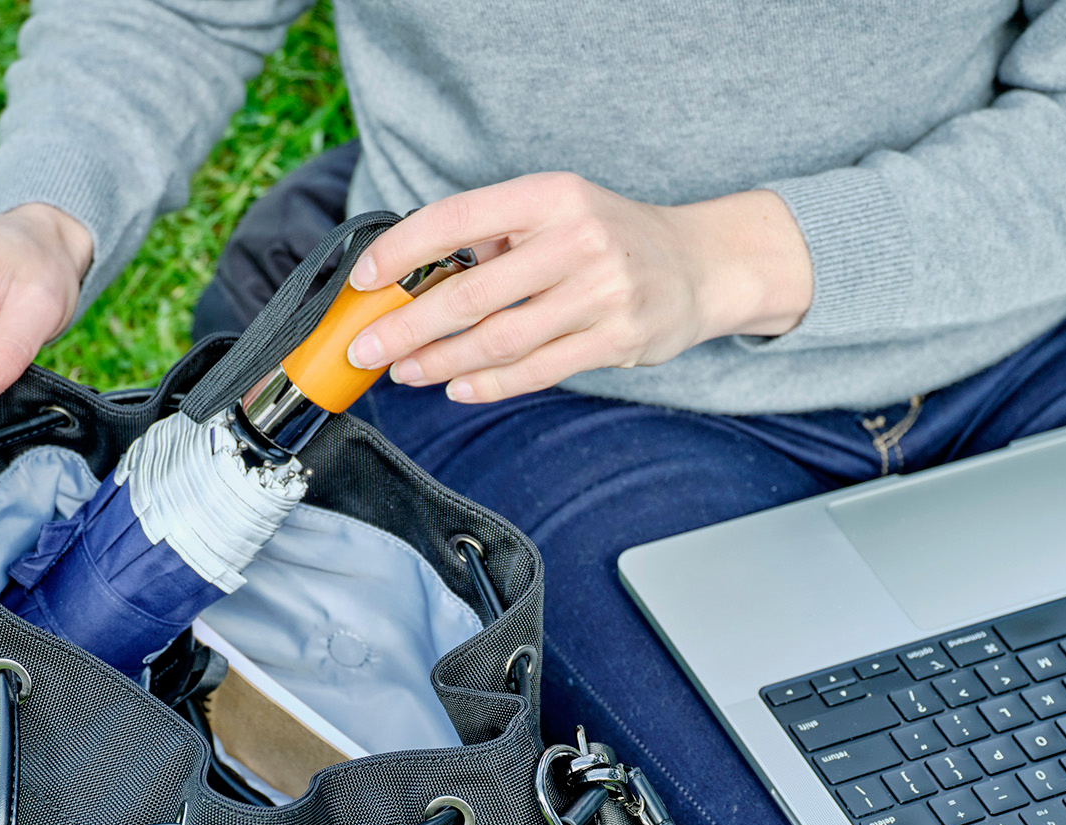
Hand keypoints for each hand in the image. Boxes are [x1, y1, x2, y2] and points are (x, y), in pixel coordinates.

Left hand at [341, 173, 812, 403]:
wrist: (701, 264)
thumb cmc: (610, 238)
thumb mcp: (556, 212)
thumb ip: (495, 239)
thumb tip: (412, 277)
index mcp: (550, 195)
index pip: (457, 219)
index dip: (402, 250)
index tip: (364, 278)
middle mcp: (577, 238)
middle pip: (472, 293)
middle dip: (408, 325)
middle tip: (366, 347)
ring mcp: (602, 291)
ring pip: (501, 339)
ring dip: (443, 361)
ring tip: (406, 371)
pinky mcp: (619, 338)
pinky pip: (539, 369)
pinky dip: (490, 383)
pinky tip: (456, 387)